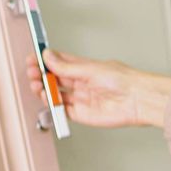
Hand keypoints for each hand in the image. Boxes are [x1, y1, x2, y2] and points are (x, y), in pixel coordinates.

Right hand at [39, 50, 170, 129]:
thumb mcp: (90, 69)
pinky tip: (49, 101)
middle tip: (33, 74)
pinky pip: (63, 111)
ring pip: (56, 95)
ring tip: (39, 87)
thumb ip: (67, 67)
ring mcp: (81, 98)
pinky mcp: (82, 114)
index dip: (44, 61)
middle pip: (54, 79)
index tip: (33, 60)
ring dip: (44, 90)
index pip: (58, 62)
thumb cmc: (124, 80)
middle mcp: (81, 82)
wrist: (137, 100)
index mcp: (83, 68)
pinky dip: (53, 107)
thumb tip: (48, 56)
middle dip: (40, 76)